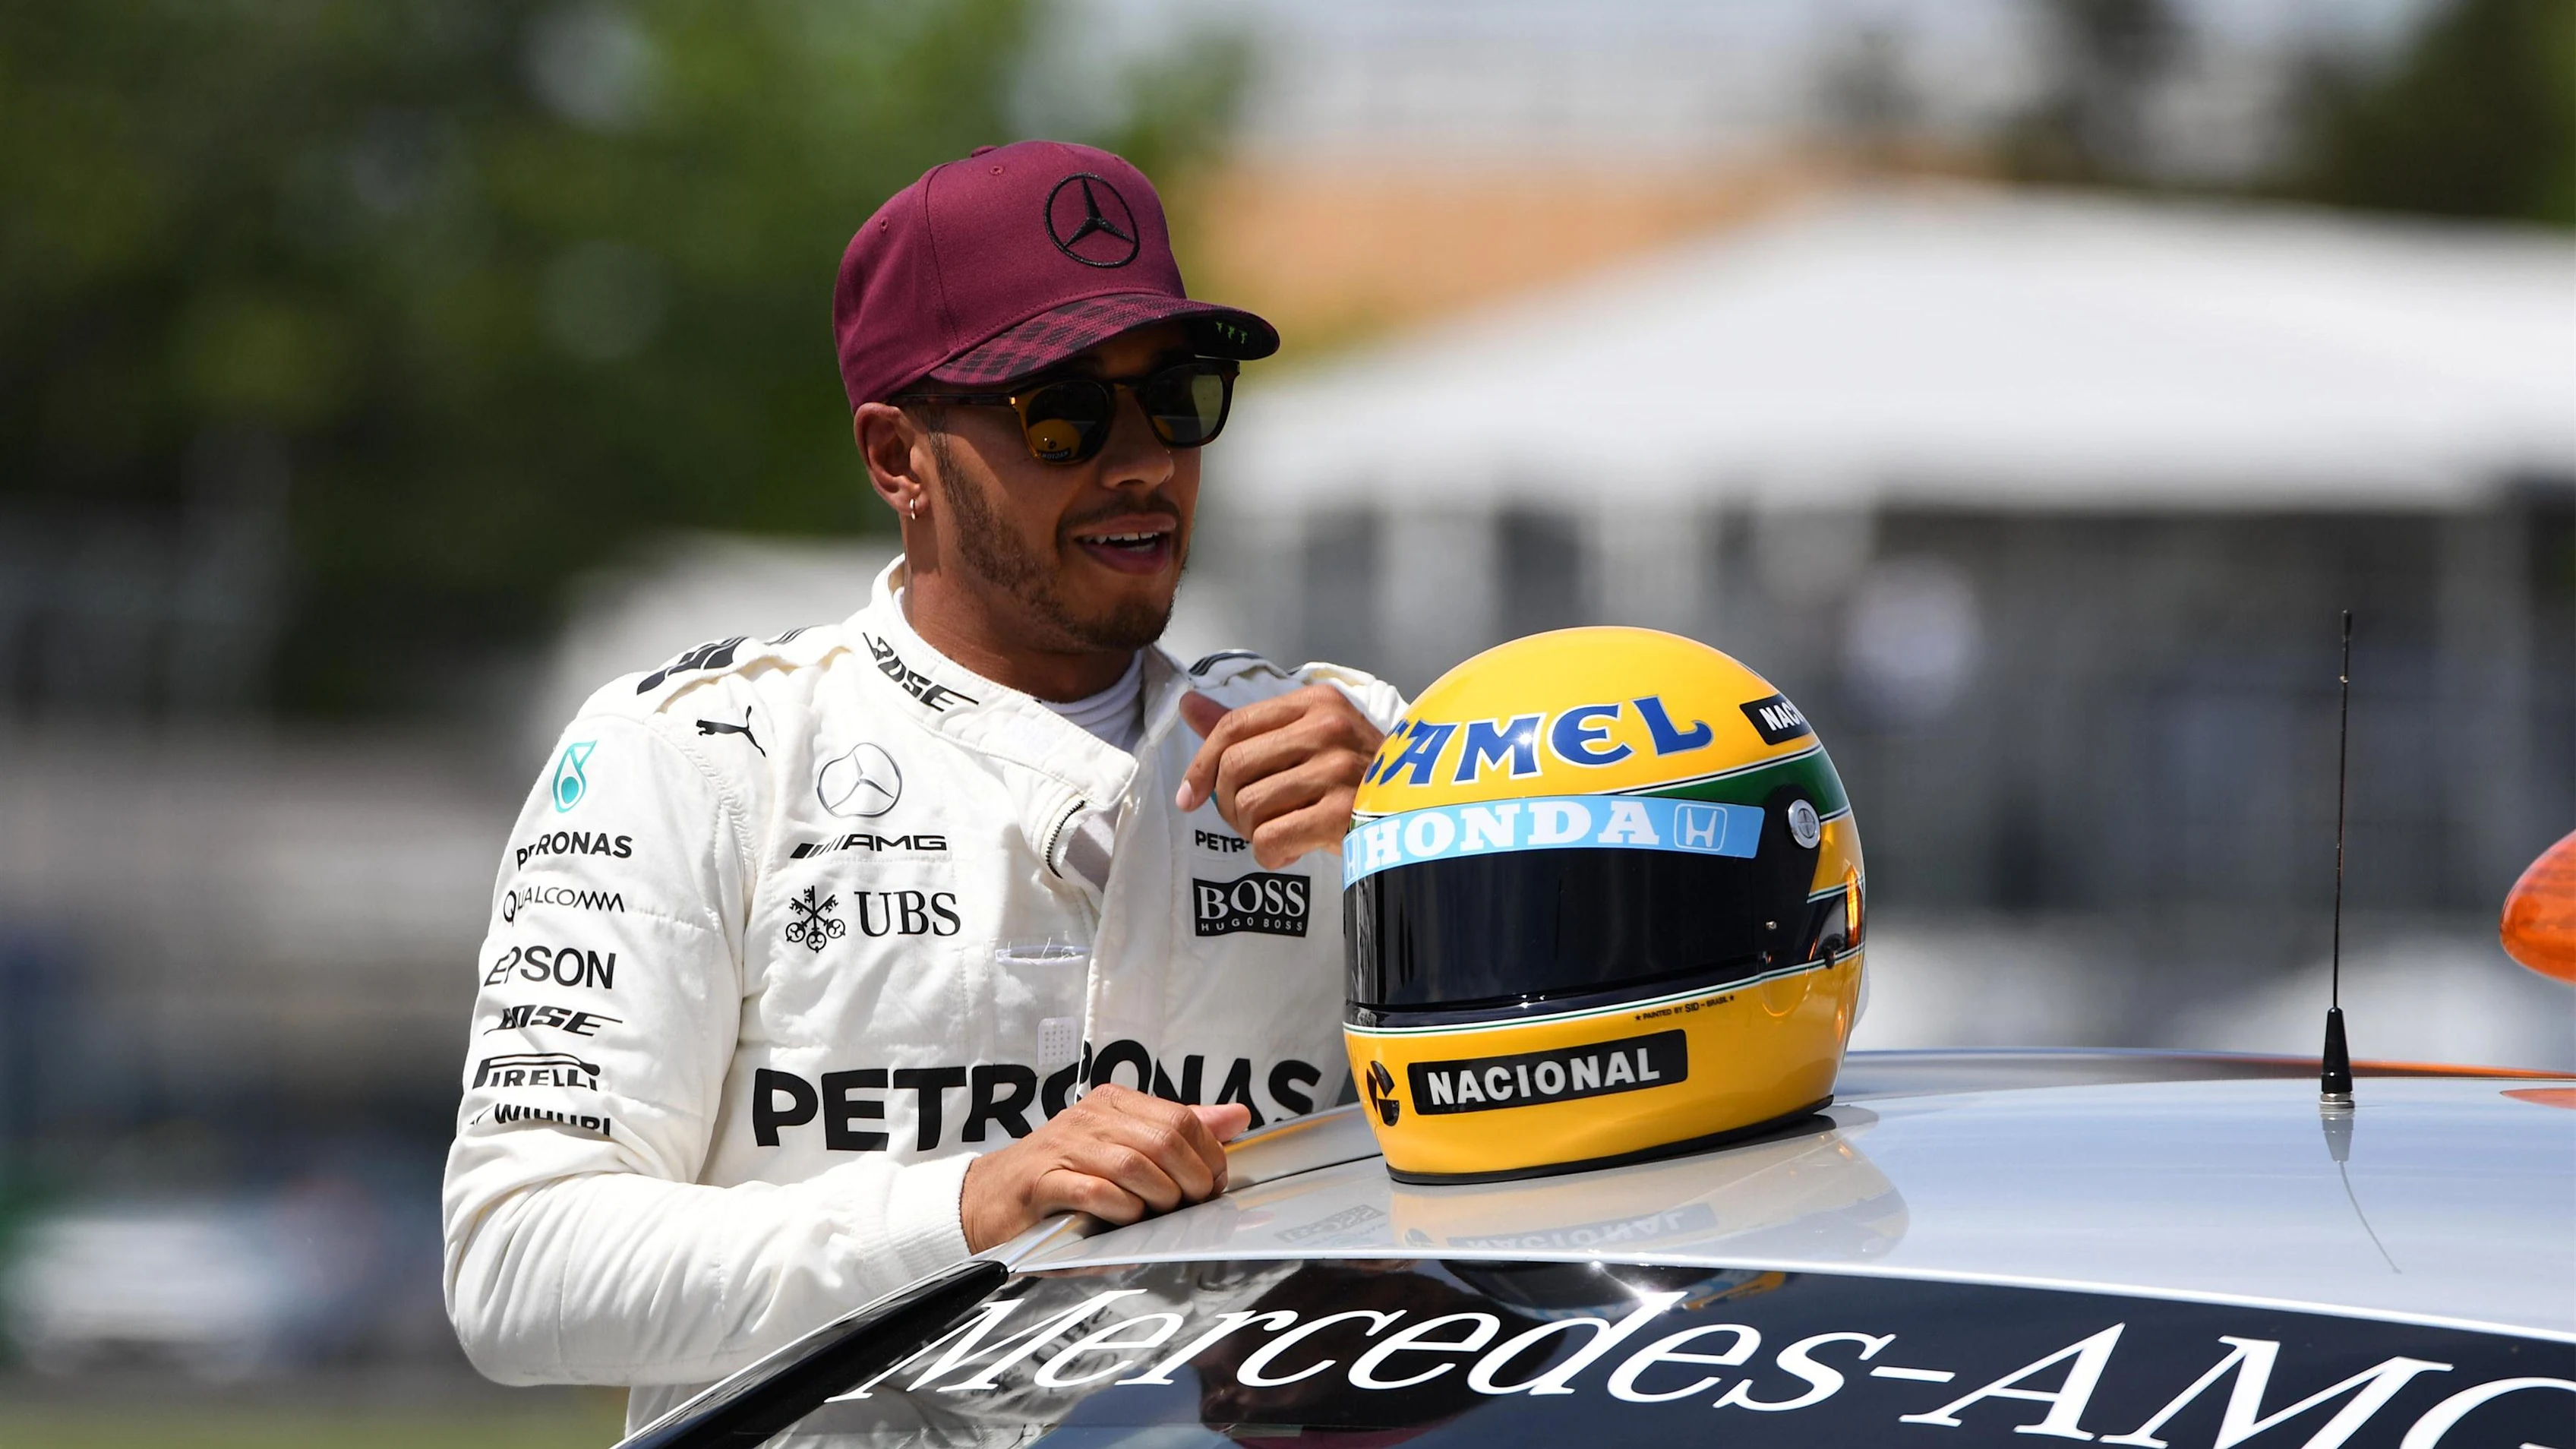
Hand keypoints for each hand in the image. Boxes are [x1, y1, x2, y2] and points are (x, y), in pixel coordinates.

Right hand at [958, 1084, 1249, 1250]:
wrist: (991, 1200)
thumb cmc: (1064, 1177)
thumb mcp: (1125, 1148)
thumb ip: (1180, 1132)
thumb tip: (1238, 1116)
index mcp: (1115, 1103)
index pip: (1182, 1120)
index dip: (1209, 1157)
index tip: (1212, 1186)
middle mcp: (1091, 1118)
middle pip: (1164, 1141)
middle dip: (1191, 1181)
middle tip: (1190, 1206)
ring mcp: (1065, 1148)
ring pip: (1133, 1165)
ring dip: (1158, 1198)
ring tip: (1157, 1215)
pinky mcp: (1044, 1183)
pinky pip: (1095, 1192)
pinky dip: (1120, 1210)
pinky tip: (1124, 1220)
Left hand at [1173, 685, 1384, 869]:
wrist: (1421, 812)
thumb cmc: (1357, 778)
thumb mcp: (1308, 740)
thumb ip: (1248, 727)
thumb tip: (1188, 705)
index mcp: (1316, 704)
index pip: (1234, 726)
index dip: (1201, 765)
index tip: (1190, 795)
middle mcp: (1328, 729)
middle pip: (1235, 768)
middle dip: (1227, 803)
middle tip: (1247, 819)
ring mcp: (1338, 771)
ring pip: (1249, 807)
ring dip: (1252, 831)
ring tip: (1278, 831)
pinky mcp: (1343, 815)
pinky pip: (1270, 840)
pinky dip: (1270, 854)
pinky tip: (1292, 850)